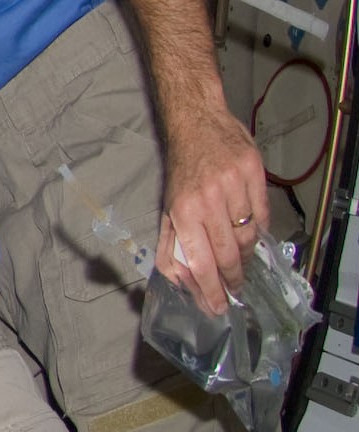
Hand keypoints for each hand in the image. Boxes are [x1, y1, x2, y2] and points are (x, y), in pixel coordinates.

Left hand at [155, 99, 267, 310]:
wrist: (197, 124)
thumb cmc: (181, 170)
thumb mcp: (167, 207)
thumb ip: (172, 244)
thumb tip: (181, 279)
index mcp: (182, 211)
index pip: (200, 261)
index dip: (210, 289)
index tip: (219, 308)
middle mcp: (208, 201)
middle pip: (228, 254)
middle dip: (232, 280)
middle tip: (234, 293)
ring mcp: (234, 186)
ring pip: (248, 237)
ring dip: (245, 258)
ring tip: (240, 267)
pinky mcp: (254, 174)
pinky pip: (263, 214)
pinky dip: (259, 231)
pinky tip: (252, 238)